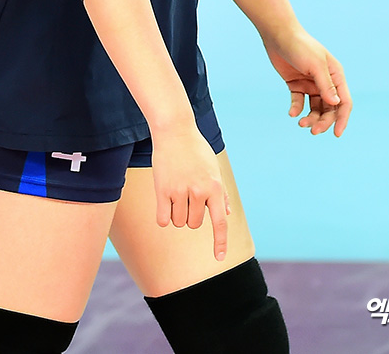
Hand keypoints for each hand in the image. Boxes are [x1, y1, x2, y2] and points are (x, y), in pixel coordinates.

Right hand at [150, 125, 229, 261]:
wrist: (175, 130)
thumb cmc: (196, 149)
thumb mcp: (213, 168)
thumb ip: (220, 192)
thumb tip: (226, 213)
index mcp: (214, 187)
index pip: (219, 222)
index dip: (220, 242)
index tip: (219, 258)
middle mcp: (199, 191)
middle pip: (194, 224)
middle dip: (191, 214)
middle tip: (188, 193)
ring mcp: (180, 191)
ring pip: (179, 222)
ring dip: (177, 214)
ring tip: (176, 192)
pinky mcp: (162, 190)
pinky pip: (163, 219)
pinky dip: (164, 216)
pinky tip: (164, 204)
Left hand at [263, 27, 351, 136]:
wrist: (278, 34)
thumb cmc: (300, 46)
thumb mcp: (315, 65)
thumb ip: (326, 85)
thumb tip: (336, 104)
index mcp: (336, 75)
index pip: (344, 102)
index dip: (342, 119)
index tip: (336, 134)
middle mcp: (325, 81)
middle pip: (330, 109)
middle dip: (323, 121)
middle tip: (312, 131)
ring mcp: (310, 83)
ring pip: (315, 108)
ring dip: (311, 118)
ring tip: (301, 123)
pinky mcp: (296, 84)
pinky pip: (299, 101)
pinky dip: (297, 109)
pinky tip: (292, 113)